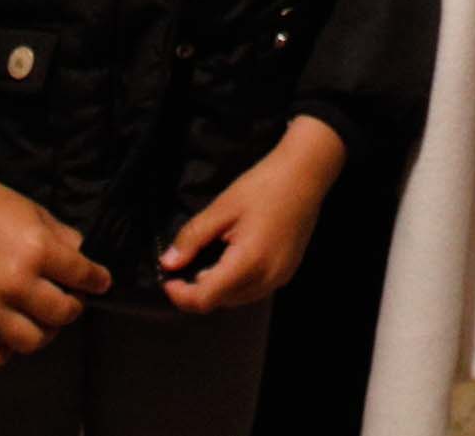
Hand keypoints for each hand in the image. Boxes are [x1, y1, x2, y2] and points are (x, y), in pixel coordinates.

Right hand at [0, 167, 114, 370]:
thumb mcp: (40, 216)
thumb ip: (67, 243)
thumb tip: (88, 268)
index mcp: (37, 251)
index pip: (84, 277)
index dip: (98, 280)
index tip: (100, 283)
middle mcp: (14, 283)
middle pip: (62, 315)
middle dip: (73, 306)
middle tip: (67, 298)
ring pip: (31, 342)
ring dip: (42, 331)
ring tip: (39, 317)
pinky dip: (2, 352)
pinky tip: (6, 333)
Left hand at [160, 115, 345, 313]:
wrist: (306, 173)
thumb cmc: (263, 185)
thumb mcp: (222, 207)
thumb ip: (193, 238)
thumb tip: (168, 263)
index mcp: (249, 262)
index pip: (206, 299)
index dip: (181, 295)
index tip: (168, 279)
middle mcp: (267, 278)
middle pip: (221, 302)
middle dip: (197, 291)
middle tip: (183, 266)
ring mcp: (280, 277)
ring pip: (238, 299)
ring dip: (217, 288)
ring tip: (204, 262)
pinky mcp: (287, 272)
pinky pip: (254, 289)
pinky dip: (235, 283)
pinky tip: (229, 260)